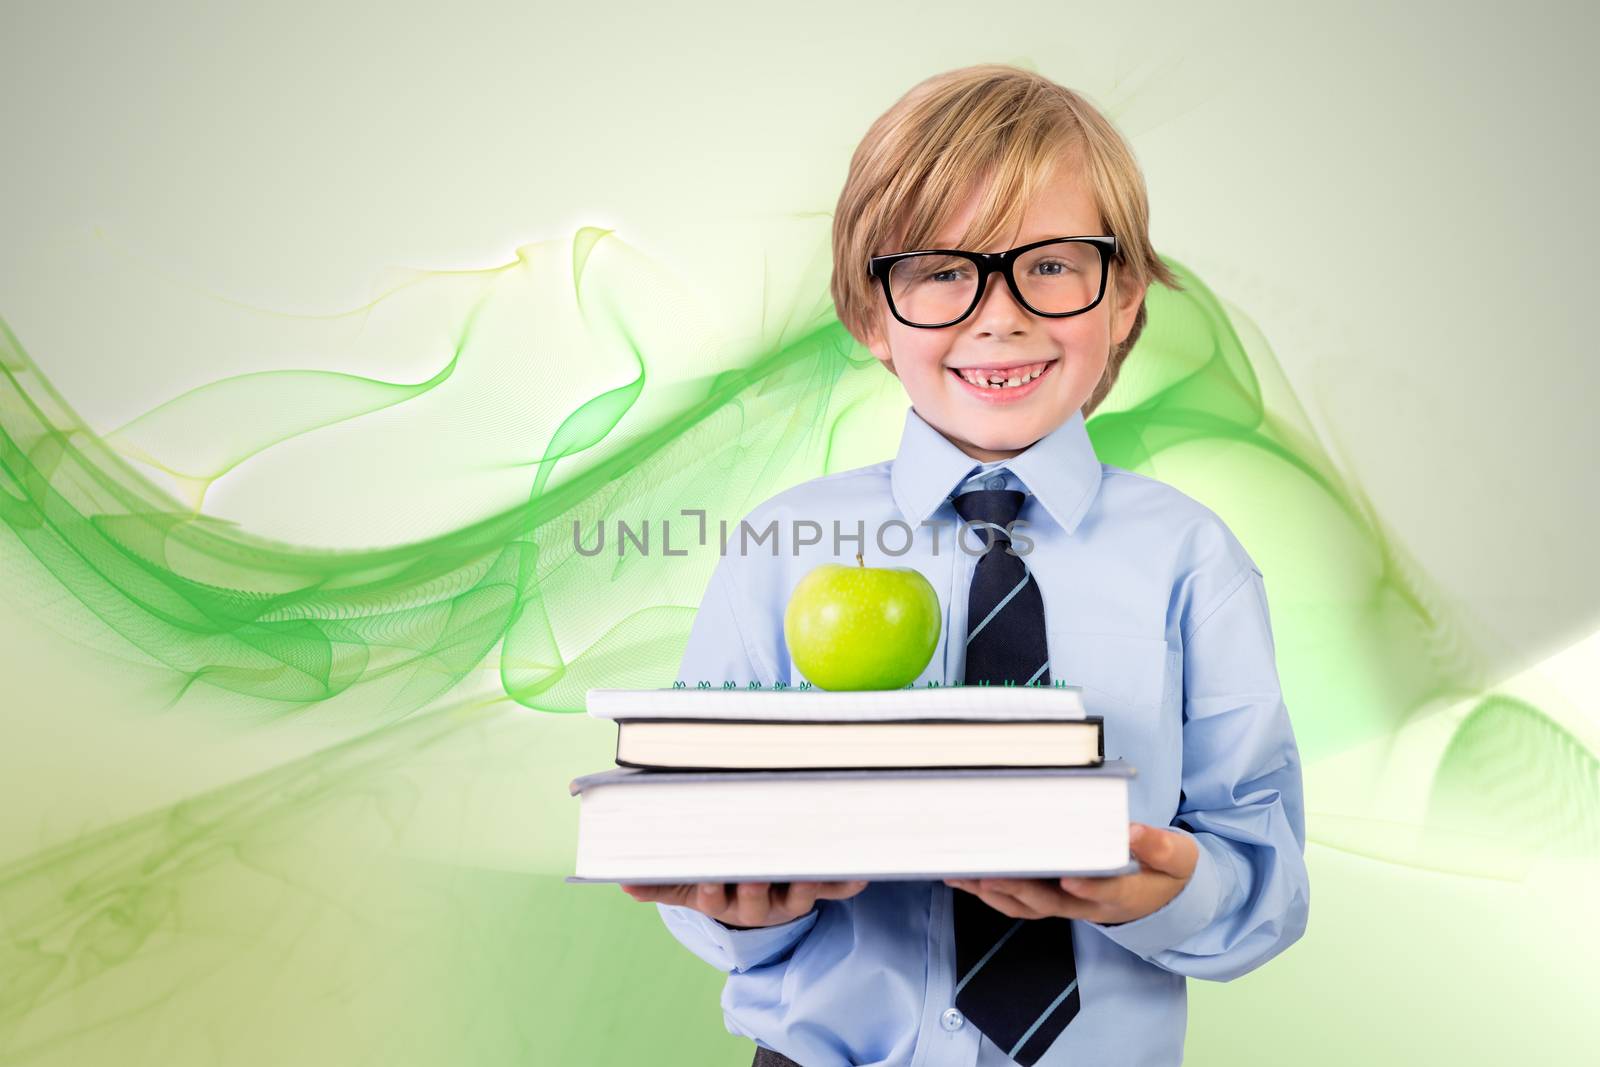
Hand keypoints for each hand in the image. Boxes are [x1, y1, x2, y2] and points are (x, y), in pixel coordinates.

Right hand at [619, 879, 869, 928]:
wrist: (758, 908)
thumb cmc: (719, 885)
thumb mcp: (688, 888)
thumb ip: (659, 884)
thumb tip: (622, 882)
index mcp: (724, 901)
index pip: (713, 896)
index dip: (712, 889)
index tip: (710, 879)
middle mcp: (757, 903)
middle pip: (755, 895)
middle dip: (753, 883)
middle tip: (753, 870)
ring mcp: (788, 897)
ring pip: (795, 892)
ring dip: (801, 880)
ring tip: (806, 864)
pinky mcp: (814, 889)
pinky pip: (832, 888)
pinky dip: (846, 882)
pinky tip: (862, 875)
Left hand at [944, 822, 1198, 924]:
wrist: (1160, 896)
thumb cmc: (1166, 871)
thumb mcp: (1177, 857)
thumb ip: (1159, 846)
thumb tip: (1133, 832)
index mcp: (1122, 893)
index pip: (1101, 892)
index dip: (1085, 888)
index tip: (1069, 878)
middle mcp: (1088, 905)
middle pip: (1050, 902)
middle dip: (1019, 888)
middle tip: (991, 872)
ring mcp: (1067, 905)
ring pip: (1027, 905)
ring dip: (994, 892)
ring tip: (964, 875)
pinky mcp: (1052, 899)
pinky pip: (1018, 903)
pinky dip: (991, 893)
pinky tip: (967, 878)